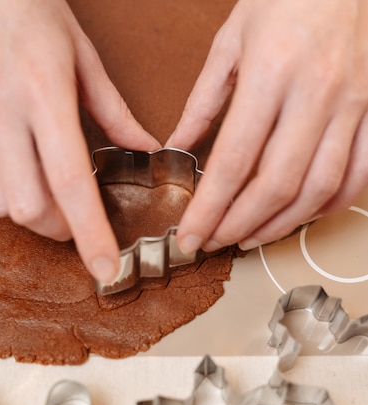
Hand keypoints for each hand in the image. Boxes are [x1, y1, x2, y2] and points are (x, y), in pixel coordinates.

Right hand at [0, 0, 159, 281]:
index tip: (107, 269)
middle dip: (58, 226)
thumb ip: (115, 113)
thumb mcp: (85, 58)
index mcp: (45, 95)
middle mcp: (1, 113)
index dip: (91, 235)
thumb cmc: (33, 13)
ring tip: (40, 187)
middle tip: (75, 214)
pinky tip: (4, 170)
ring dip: (24, 209)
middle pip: (29, 207)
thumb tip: (147, 151)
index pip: (71, 183)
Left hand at [167, 0, 367, 252]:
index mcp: (271, 72)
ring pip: (317, 190)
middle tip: (214, 242)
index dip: (209, 208)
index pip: (234, 161)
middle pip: (276, 185)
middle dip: (238, 225)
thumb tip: (177, 149)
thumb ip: (203, 102)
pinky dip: (325, 207)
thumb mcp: (230, 40)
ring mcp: (352, 107)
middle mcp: (316, 94)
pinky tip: (297, 216)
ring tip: (248, 238)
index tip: (190, 235)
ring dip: (279, 225)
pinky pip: (355, 177)